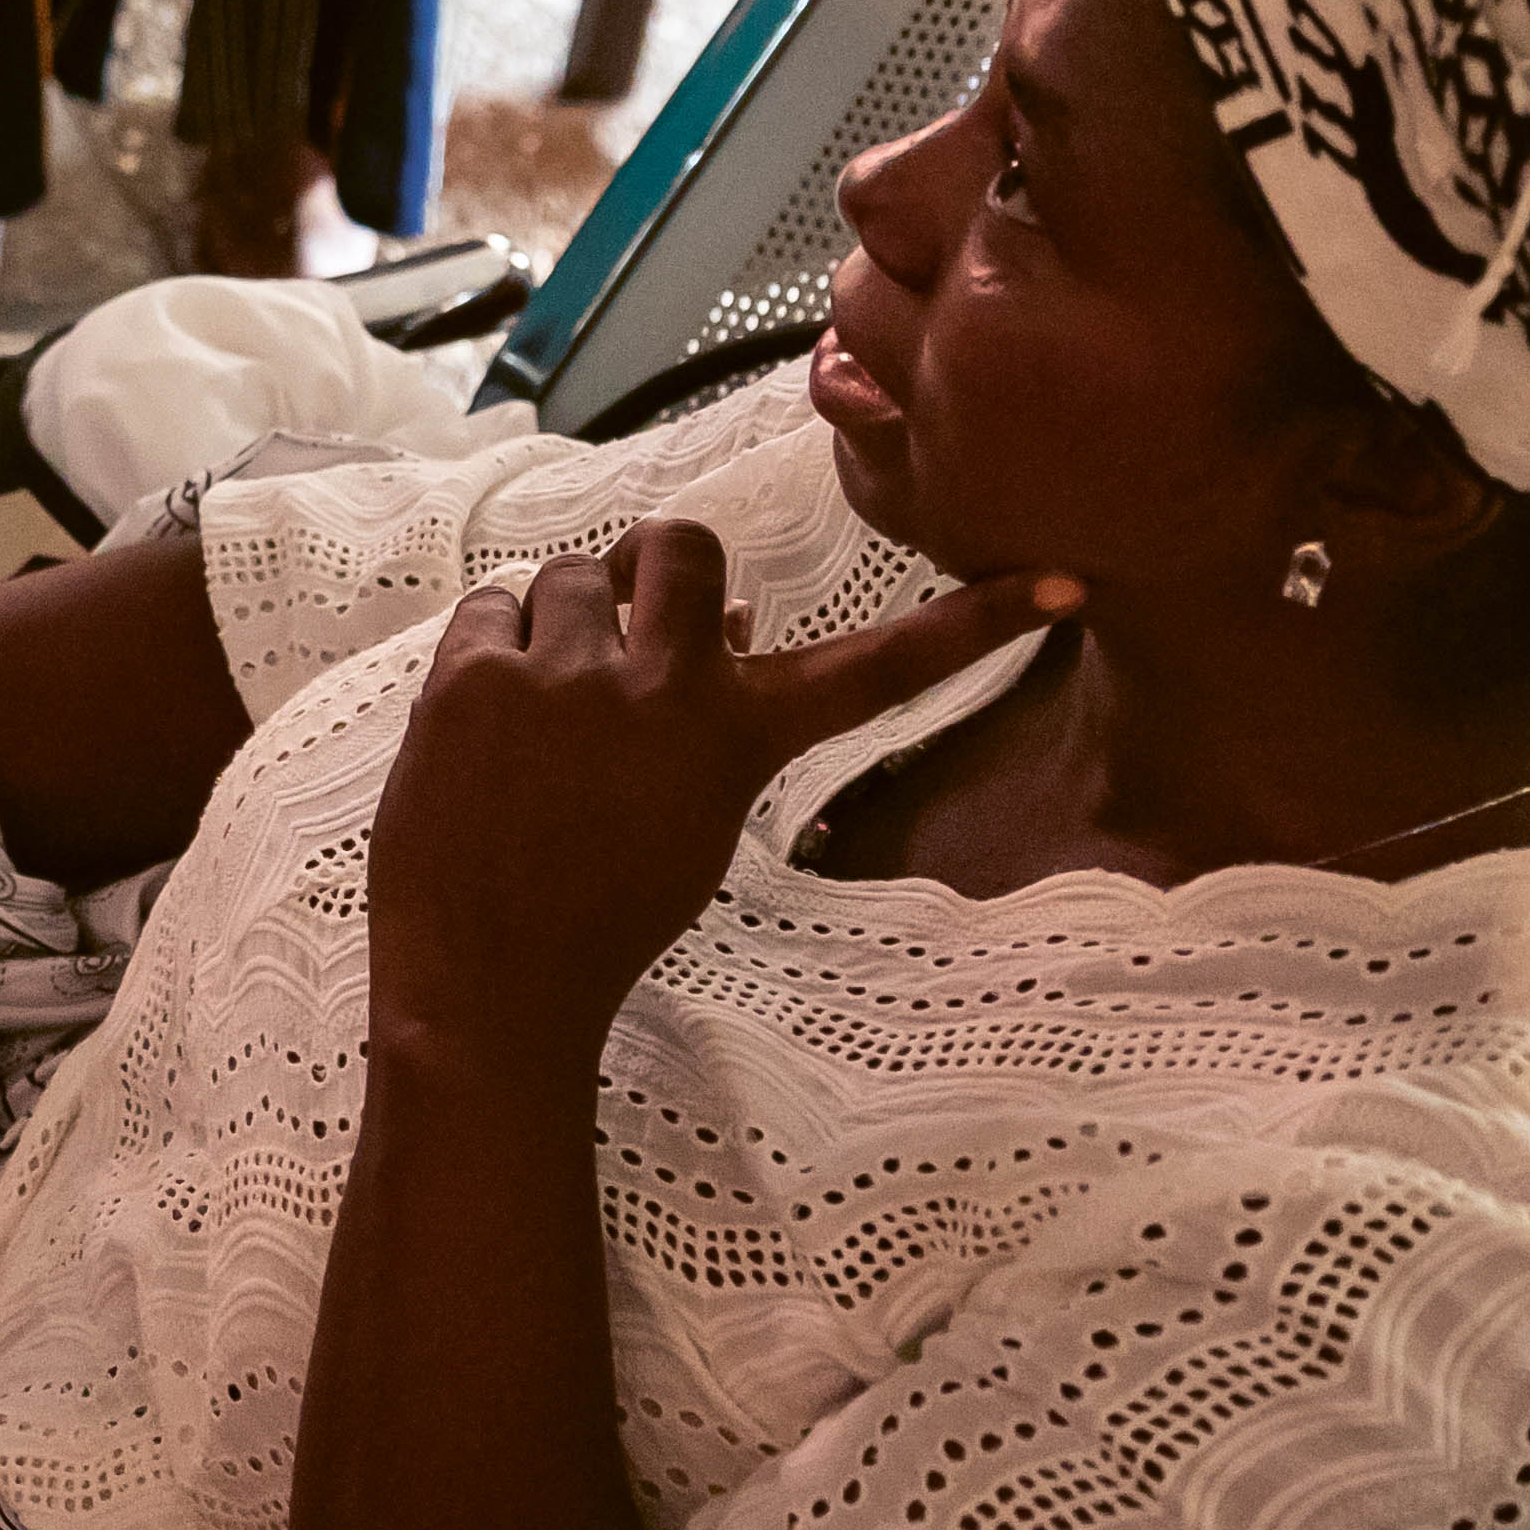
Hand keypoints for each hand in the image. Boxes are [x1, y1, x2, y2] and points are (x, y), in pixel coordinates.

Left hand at [364, 526, 1073, 1052]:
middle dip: (656, 566)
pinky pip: (488, 606)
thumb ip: (713, 715)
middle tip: (631, 616)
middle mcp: (662, 690)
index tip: (1058, 585)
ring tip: (545, 700)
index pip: (874, 670)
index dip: (970, 626)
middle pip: (681, 544)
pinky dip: (490, 648)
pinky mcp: (470, 678)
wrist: (490, 984)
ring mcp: (562, 677)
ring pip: (569, 571)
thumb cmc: (599, 910)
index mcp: (738, 739)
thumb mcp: (691, 819)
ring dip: (562, 617)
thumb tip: (725, 613)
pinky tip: (488, 720)